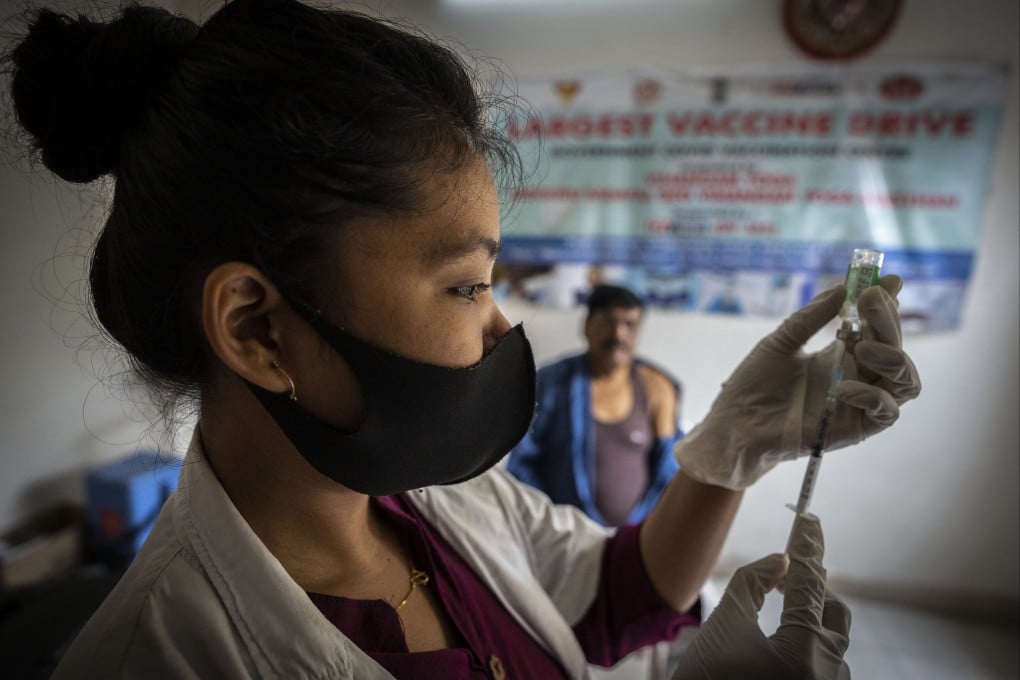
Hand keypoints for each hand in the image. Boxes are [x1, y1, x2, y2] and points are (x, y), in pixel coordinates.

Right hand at [672, 515, 850, 679]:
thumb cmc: (705, 679)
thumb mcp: (725, 623)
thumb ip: (754, 582)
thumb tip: (781, 561)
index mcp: (803, 653)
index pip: (809, 584)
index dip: (807, 548)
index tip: (809, 520)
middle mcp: (827, 676)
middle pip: (834, 614)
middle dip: (811, 590)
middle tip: (782, 575)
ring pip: (830, 641)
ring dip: (808, 620)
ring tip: (777, 609)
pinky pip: (823, 664)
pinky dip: (806, 645)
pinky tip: (780, 643)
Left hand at [675, 275, 920, 489]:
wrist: (736, 424)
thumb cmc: (754, 385)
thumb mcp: (781, 342)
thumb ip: (810, 317)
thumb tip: (841, 287)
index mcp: (843, 353)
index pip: (877, 326)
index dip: (887, 304)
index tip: (889, 280)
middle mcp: (859, 375)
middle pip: (896, 347)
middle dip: (888, 321)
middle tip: (870, 299)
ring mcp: (861, 402)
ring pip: (906, 380)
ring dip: (893, 358)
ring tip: (861, 348)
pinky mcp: (857, 428)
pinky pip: (887, 412)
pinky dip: (874, 396)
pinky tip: (844, 387)